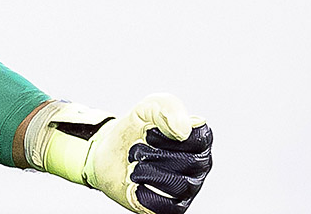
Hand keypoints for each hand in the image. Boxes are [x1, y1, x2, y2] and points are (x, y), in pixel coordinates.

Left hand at [84, 94, 212, 213]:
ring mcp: (187, 188)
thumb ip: (168, 108)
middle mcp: (199, 165)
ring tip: (135, 163)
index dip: (166, 135)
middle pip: (188, 163)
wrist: (110, 150)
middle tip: (137, 147)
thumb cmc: (137, 128)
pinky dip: (142, 192)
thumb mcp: (149, 107)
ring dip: (146, 171)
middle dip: (153, 153)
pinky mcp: (170, 207)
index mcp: (200, 139)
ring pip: (177, 185)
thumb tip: (182, 132)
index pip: (198, 139)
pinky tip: (133, 182)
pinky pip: (164, 205)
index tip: (148, 130)